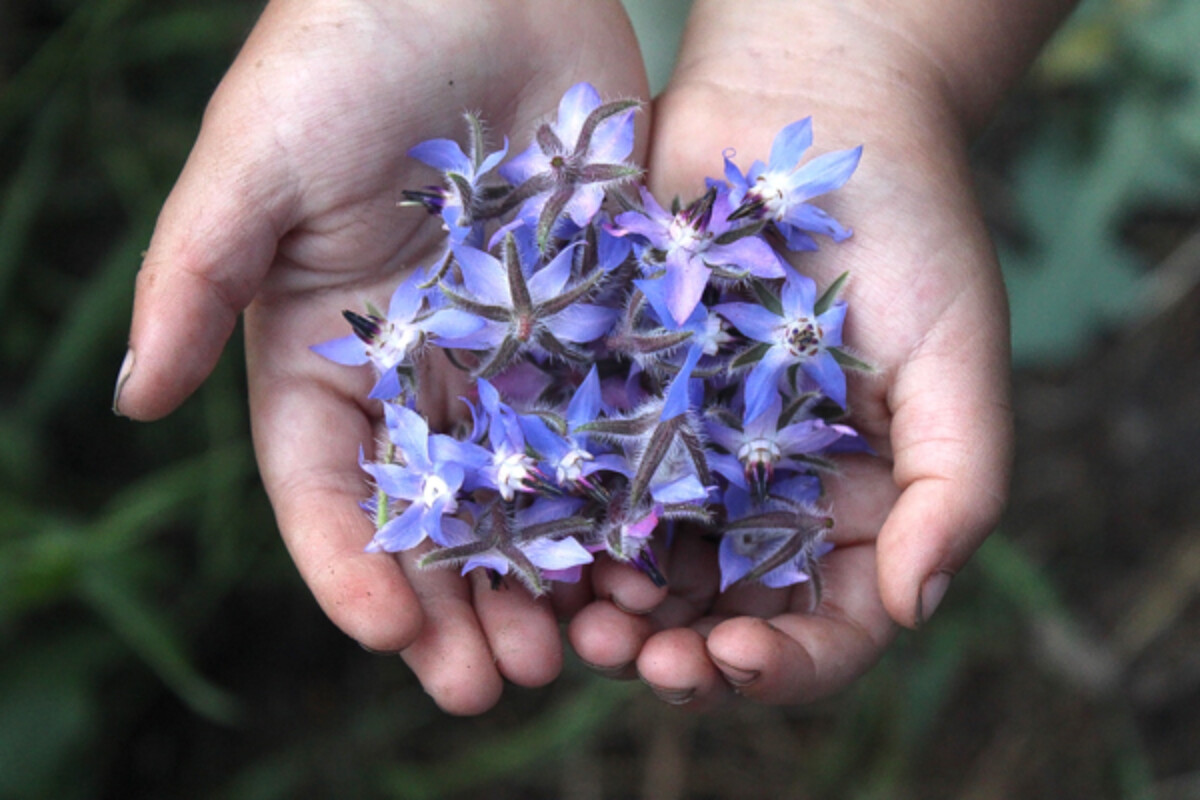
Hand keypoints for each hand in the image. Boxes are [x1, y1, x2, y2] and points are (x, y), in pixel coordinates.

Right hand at [115, 0, 648, 713]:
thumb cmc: (344, 52)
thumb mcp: (255, 164)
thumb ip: (196, 277)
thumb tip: (138, 399)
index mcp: (323, 352)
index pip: (326, 486)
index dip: (349, 565)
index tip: (386, 632)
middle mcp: (417, 368)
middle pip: (435, 516)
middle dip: (458, 606)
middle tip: (493, 687)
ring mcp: (510, 351)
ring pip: (529, 492)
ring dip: (547, 577)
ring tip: (577, 652)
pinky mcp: (592, 321)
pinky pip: (610, 425)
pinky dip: (623, 498)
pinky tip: (646, 558)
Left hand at [566, 1, 1017, 707]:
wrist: (807, 110)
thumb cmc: (907, 233)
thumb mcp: (957, 358)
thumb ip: (953, 487)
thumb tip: (916, 606)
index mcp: (854, 506)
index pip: (827, 624)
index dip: (784, 663)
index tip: (735, 659)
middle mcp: (765, 498)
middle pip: (721, 615)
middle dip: (679, 655)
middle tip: (632, 658)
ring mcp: (688, 455)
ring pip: (643, 567)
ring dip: (609, 610)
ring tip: (579, 621)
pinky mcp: (621, 401)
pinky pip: (586, 483)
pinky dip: (565, 528)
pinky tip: (540, 543)